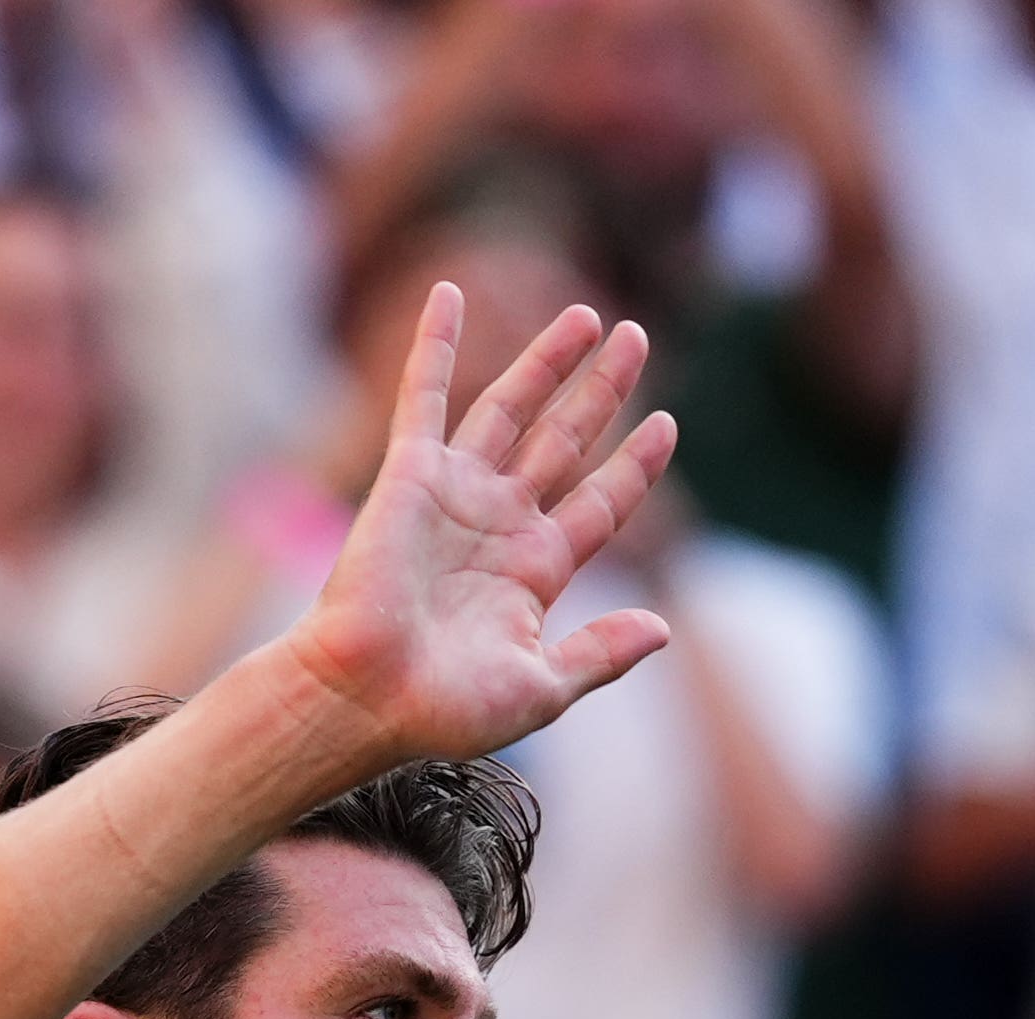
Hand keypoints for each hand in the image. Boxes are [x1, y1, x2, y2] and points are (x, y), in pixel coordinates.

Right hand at [275, 287, 679, 769]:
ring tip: (589, 316)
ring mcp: (457, 494)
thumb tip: (664, 628)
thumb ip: (602, 652)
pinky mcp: (409, 475)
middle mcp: (501, 523)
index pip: (601, 502)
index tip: (666, 422)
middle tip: (637, 338)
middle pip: (565, 440)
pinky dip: (436, 344)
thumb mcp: (543, 686)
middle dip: (603, 391)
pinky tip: (450, 293)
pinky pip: (425, 396)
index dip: (635, 463)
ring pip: (512, 408)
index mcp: (537, 570)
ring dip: (548, 360)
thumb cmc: (446, 710)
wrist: (368, 699)